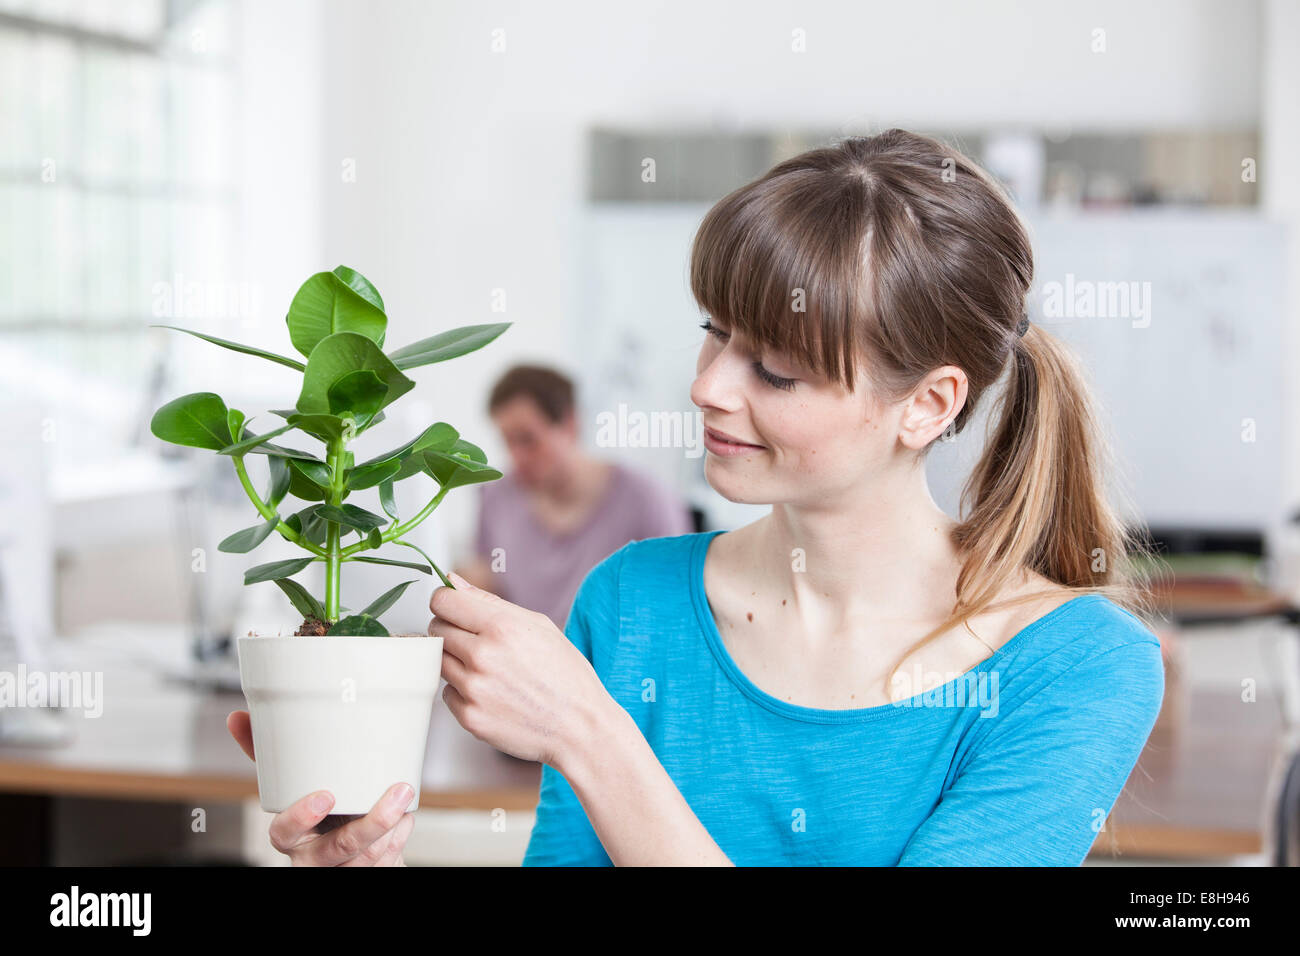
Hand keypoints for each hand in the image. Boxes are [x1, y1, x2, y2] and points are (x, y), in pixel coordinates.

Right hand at [227, 710, 414, 865]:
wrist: (341, 856)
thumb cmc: (314, 816)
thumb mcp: (288, 789)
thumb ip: (265, 756)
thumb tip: (237, 718)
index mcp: (291, 836)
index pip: (284, 833)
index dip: (301, 818)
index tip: (325, 795)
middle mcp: (314, 857)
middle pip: (338, 849)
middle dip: (372, 823)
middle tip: (396, 793)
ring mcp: (342, 869)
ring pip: (368, 855)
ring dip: (393, 824)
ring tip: (404, 793)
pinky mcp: (369, 872)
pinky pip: (388, 859)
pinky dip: (400, 833)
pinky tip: (405, 815)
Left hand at [429, 572, 608, 767]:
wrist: (580, 728)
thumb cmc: (566, 674)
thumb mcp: (539, 626)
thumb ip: (490, 602)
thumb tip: (453, 581)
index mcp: (502, 627)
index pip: (442, 602)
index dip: (447, 602)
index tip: (455, 609)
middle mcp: (483, 656)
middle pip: (436, 629)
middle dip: (452, 630)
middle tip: (479, 642)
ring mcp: (474, 689)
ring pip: (439, 661)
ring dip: (457, 661)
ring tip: (491, 669)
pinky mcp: (469, 717)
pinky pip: (448, 692)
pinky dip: (464, 691)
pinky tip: (493, 693)